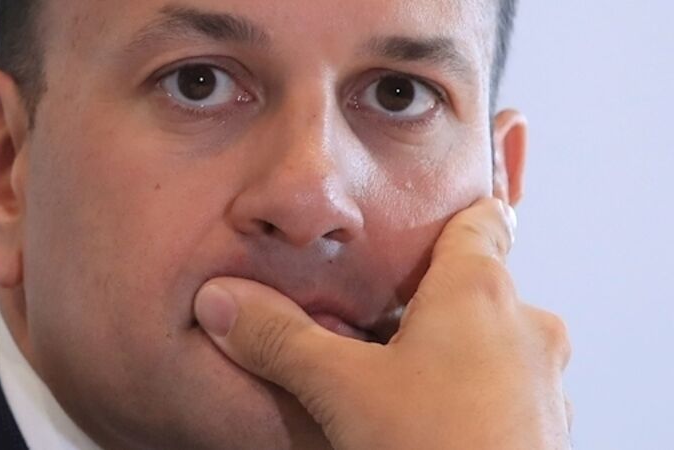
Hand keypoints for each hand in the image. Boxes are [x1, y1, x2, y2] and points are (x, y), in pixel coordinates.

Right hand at [194, 199, 571, 449]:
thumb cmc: (435, 448)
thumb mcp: (341, 389)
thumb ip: (279, 336)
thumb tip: (221, 301)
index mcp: (478, 291)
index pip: (480, 220)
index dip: (453, 212)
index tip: (426, 216)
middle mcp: (524, 326)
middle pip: (478, 284)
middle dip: (430, 297)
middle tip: (383, 314)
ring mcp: (544, 380)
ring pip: (494, 339)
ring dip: (453, 347)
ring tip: (401, 371)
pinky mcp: (546, 426)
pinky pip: (506, 386)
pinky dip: (472, 388)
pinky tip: (430, 417)